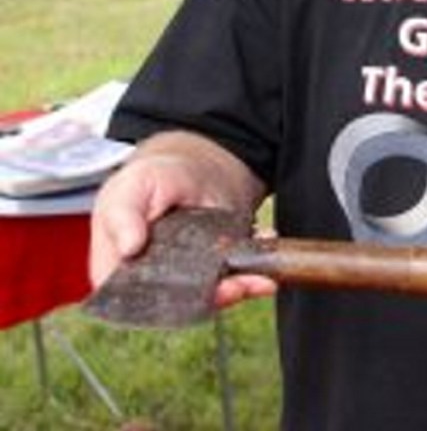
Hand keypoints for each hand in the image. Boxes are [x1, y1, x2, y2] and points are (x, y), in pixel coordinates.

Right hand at [89, 131, 274, 307]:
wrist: (196, 167)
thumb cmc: (153, 179)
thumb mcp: (132, 186)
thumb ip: (123, 214)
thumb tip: (127, 247)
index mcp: (116, 271)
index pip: (134, 302)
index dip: (163, 304)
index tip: (194, 291)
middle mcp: (152, 284)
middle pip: (181, 305)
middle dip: (214, 297)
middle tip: (238, 285)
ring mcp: (188, 279)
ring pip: (213, 297)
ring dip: (241, 287)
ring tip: (260, 277)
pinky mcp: (217, 271)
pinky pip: (237, 279)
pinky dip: (256, 268)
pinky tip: (264, 243)